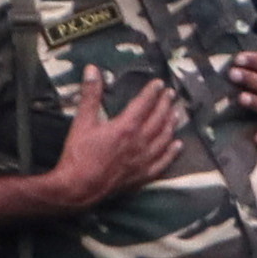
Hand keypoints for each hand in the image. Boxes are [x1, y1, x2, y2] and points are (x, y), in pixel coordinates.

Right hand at [42, 85, 184, 211]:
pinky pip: (163, 162)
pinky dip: (172, 152)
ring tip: (176, 114)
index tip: (159, 83)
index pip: (144, 104)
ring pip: (164, 139)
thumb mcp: (82, 121)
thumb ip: (90, 94)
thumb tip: (92, 69)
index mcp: (126, 127)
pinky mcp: (143, 175)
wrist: (79, 187)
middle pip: (158, 119)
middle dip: (165, 104)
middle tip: (170, 94)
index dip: (152, 92)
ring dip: (171, 125)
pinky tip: (177, 145)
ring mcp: (144, 160)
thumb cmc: (78, 154)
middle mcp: (140, 142)